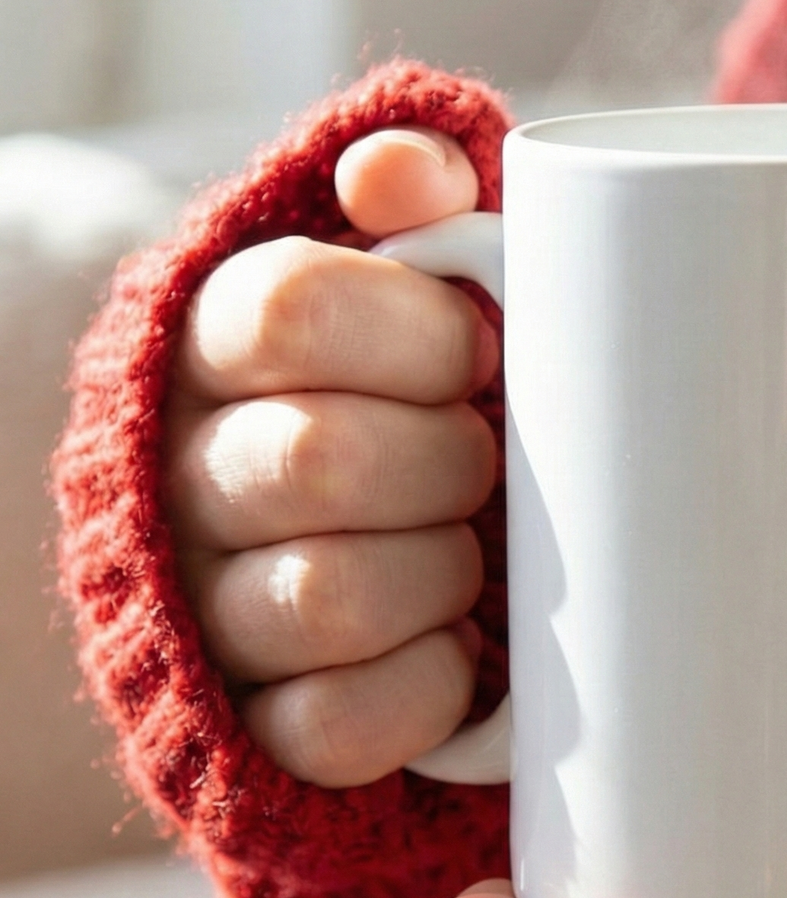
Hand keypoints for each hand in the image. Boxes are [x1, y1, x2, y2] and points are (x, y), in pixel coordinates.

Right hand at [165, 127, 498, 785]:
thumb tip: (401, 172)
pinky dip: (425, 688)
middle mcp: (186, 474)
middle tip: (488, 464)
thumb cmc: (408, 389)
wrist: (365, 537)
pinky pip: (335, 725)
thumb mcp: (408, 273)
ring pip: (323, 597)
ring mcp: (208, 608)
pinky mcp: (254, 722)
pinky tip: (457, 647)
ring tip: (472, 554)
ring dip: (441, 575)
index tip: (484, 357)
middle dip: (447, 462)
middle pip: (313, 460)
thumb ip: (415, 202)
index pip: (285, 313)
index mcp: (211, 344)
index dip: (417, 337)